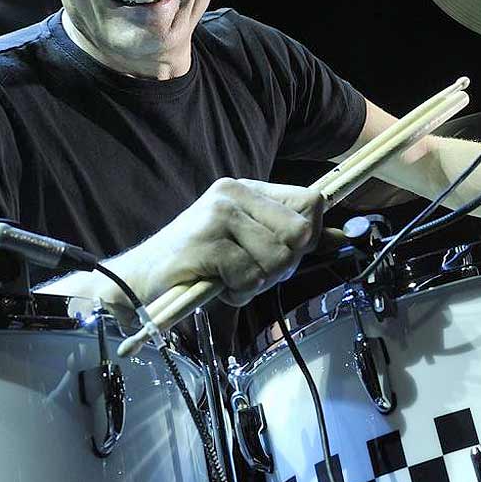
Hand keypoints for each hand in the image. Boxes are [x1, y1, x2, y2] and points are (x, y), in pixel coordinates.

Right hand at [141, 178, 323, 306]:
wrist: (139, 279)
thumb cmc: (197, 264)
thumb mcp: (247, 241)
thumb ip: (288, 237)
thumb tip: (341, 237)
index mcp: (244, 188)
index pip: (310, 201)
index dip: (310, 233)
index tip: (287, 253)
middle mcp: (232, 194)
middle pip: (300, 232)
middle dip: (285, 264)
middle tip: (256, 274)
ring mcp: (217, 217)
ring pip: (278, 257)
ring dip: (259, 282)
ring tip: (232, 280)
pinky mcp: (206, 244)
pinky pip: (249, 276)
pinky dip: (238, 292)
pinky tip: (219, 287)